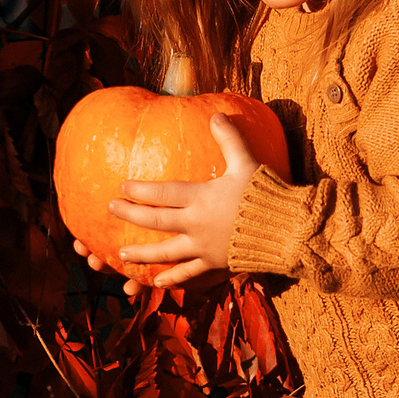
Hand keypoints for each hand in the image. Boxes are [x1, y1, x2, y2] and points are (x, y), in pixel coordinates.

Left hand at [103, 113, 261, 293]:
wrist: (286, 231)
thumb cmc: (266, 194)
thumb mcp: (247, 162)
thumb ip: (229, 139)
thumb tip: (217, 115)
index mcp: (201, 198)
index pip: (162, 194)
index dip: (139, 191)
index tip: (122, 187)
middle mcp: (196, 225)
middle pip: (156, 222)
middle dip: (131, 215)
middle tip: (112, 209)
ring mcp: (203, 248)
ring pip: (165, 253)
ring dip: (142, 254)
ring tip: (121, 255)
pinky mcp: (214, 264)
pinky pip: (189, 274)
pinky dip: (172, 279)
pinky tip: (157, 283)